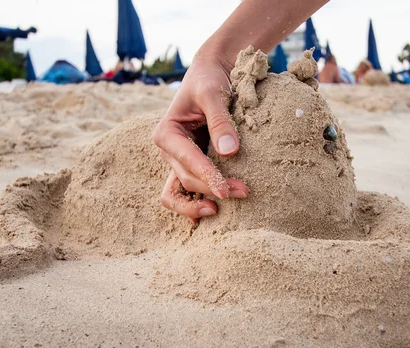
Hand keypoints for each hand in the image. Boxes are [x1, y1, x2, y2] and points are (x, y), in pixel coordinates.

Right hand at [152, 52, 248, 222]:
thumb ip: (220, 121)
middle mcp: (168, 150)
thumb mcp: (212, 93)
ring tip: (222, 210)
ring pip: (181, 190)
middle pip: (187, 179)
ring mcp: (177, 160)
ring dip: (201, 200)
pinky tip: (211, 212)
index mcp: (166, 133)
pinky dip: (194, 202)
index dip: (207, 176)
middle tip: (244, 192)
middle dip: (213, 188)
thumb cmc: (209, 80)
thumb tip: (229, 152)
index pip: (187, 160)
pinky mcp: (189, 164)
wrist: (211, 74)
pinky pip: (186, 190)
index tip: (227, 190)